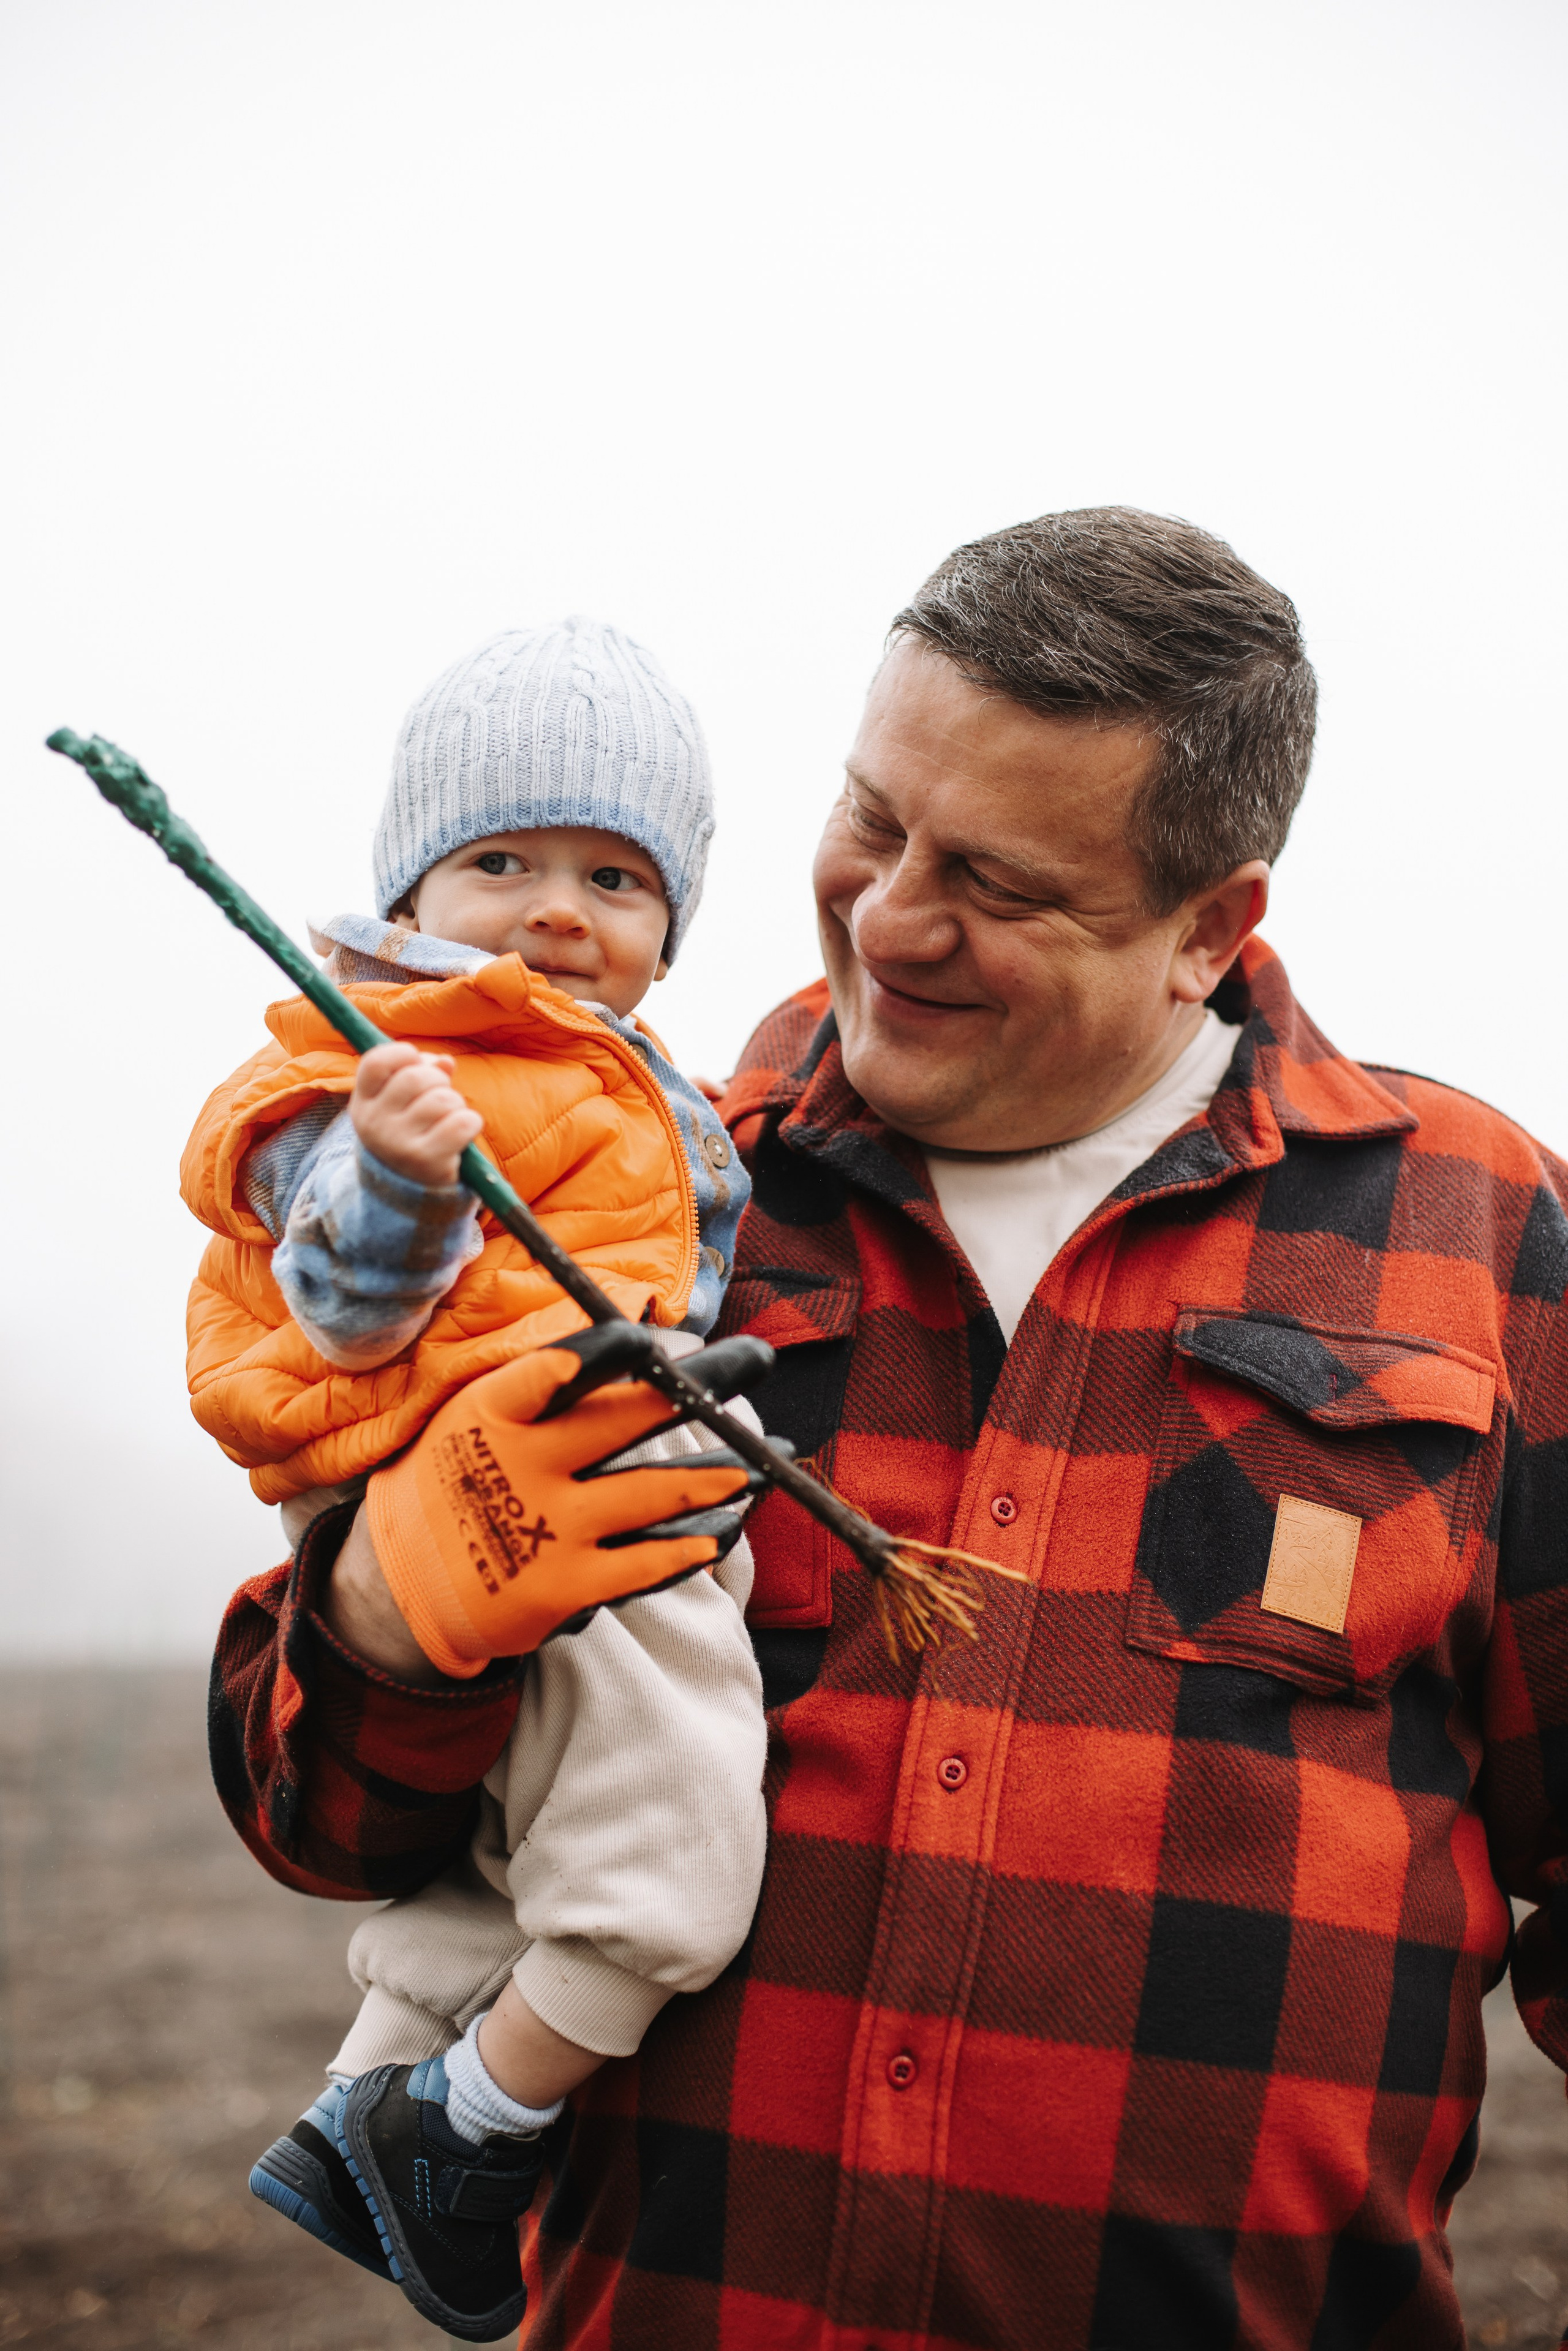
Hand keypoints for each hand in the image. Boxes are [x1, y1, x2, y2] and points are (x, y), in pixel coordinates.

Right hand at [349, 1042, 482, 1185]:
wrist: (408, 1186)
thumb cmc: (410, 1130)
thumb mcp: (403, 1101)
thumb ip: (421, 1072)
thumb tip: (445, 1062)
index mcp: (364, 1102)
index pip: (375, 1062)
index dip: (403, 1053)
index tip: (416, 1062)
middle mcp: (374, 1123)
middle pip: (416, 1076)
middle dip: (438, 1080)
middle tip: (439, 1096)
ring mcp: (398, 1144)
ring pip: (443, 1099)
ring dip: (456, 1104)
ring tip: (449, 1118)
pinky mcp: (426, 1161)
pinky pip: (462, 1122)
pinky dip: (471, 1122)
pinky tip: (462, 1132)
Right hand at [365, 1328, 758, 1676]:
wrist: (400, 1588)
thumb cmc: (457, 1480)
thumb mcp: (471, 1418)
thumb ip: (539, 1387)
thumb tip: (628, 1341)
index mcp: (495, 1413)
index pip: (554, 1371)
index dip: (604, 1355)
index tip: (650, 1339)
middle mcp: (524, 1465)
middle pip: (627, 1419)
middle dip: (702, 1388)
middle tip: (755, 1359)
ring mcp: (547, 1527)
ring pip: (652, 1494)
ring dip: (715, 1475)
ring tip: (760, 1464)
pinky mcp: (565, 1586)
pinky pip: (645, 1564)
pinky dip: (690, 1547)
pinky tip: (724, 1532)